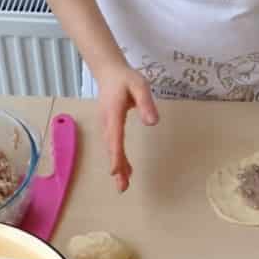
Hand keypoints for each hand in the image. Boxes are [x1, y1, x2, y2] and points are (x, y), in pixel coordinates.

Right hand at [96, 63, 158, 191]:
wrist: (108, 71)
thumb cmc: (125, 78)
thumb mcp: (139, 85)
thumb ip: (146, 103)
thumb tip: (152, 123)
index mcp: (113, 113)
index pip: (115, 137)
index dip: (116, 155)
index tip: (115, 171)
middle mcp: (107, 122)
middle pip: (111, 148)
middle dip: (117, 167)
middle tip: (122, 187)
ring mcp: (106, 125)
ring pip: (111, 149)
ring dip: (118, 166)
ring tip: (124, 184)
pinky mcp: (109, 126)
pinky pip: (113, 145)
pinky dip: (118, 158)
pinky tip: (125, 169)